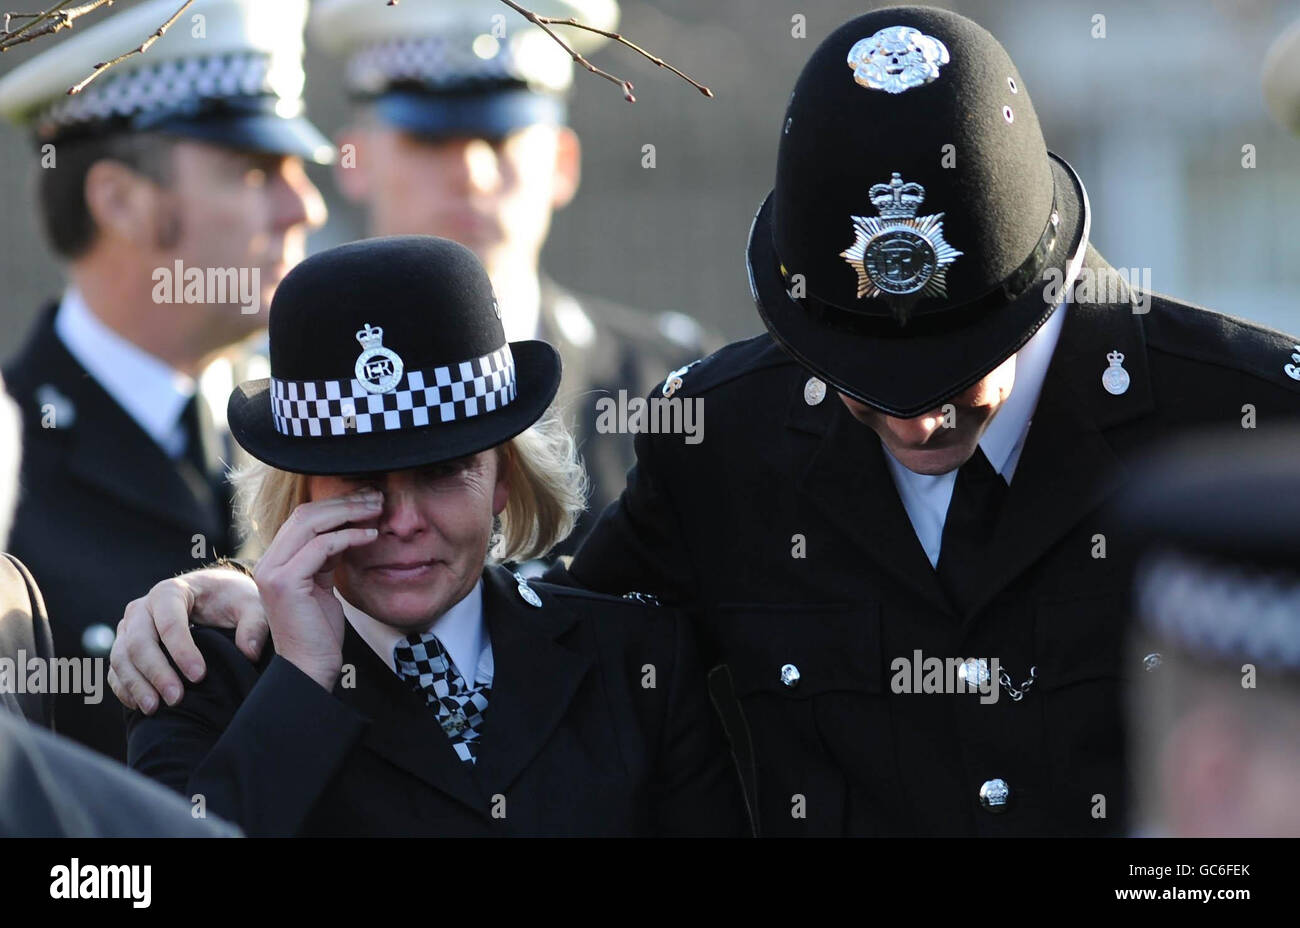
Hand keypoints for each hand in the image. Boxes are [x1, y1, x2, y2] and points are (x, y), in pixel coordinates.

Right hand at [109, 567, 266, 713]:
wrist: (213, 594)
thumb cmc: (231, 599)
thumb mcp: (251, 604)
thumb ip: (255, 624)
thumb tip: (249, 652)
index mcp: (171, 592)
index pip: (169, 622)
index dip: (181, 650)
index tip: (199, 676)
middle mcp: (142, 608)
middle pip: (138, 641)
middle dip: (156, 672)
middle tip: (176, 698)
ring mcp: (129, 627)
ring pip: (121, 656)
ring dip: (136, 684)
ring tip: (155, 708)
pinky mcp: (124, 645)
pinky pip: (116, 669)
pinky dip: (125, 688)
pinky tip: (141, 706)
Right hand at [253, 490, 381, 690]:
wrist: (310, 669)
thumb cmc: (319, 633)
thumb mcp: (322, 586)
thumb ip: (325, 559)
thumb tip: (346, 531)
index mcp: (276, 561)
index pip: (303, 518)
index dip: (336, 505)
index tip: (367, 500)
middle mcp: (268, 563)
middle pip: (305, 514)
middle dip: (344, 502)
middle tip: (376, 497)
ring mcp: (273, 571)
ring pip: (311, 523)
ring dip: (349, 513)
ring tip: (377, 510)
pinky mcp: (285, 582)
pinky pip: (321, 546)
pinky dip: (349, 536)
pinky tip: (370, 535)